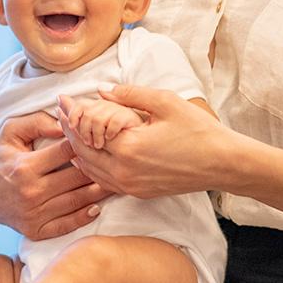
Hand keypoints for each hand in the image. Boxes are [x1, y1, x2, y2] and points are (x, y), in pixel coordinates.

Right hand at [0, 111, 109, 240]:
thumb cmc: (0, 156)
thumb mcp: (11, 132)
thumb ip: (37, 122)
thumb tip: (64, 124)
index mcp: (26, 166)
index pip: (66, 152)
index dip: (85, 143)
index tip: (98, 139)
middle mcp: (31, 192)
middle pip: (76, 178)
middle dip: (98, 168)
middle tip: (116, 161)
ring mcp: (33, 214)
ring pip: (76, 201)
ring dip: (99, 192)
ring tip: (114, 182)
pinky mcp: (35, 230)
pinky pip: (65, 225)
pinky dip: (83, 217)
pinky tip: (96, 208)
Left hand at [57, 85, 233, 198]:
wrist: (223, 164)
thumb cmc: (198, 130)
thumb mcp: (164, 102)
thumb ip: (129, 94)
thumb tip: (100, 89)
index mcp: (128, 147)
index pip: (86, 130)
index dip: (71, 113)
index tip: (62, 98)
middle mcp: (124, 171)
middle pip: (82, 150)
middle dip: (68, 129)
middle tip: (60, 110)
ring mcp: (130, 186)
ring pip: (89, 168)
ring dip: (77, 148)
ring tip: (69, 127)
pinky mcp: (137, 193)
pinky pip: (103, 180)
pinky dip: (90, 165)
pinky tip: (86, 152)